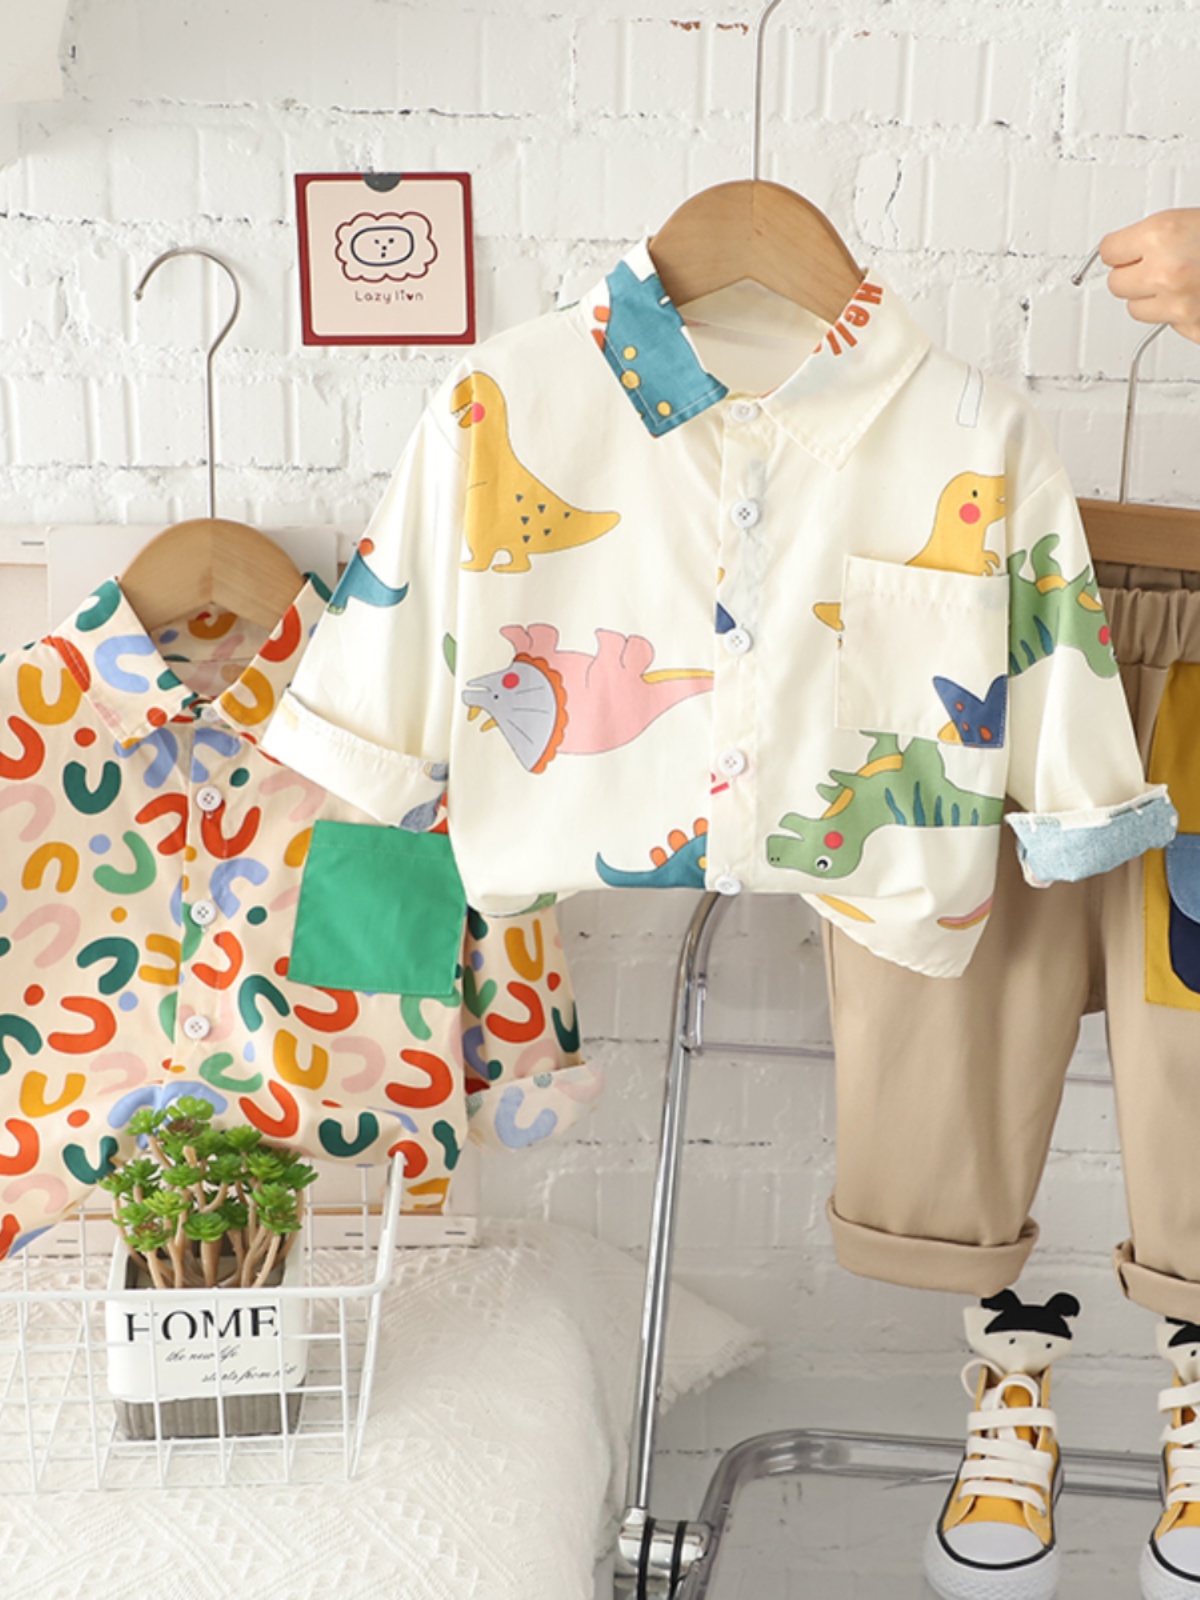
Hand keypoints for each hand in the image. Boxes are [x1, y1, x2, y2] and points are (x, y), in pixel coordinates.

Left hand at [1098, 209, 1199, 345]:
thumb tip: (1129, 249)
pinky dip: (1180, 314)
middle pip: (1116, 284)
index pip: (1107, 251)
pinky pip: (1169, 324)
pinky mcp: (1193, 329)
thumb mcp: (1192, 221)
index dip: (1121, 250)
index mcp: (1162, 235)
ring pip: (1136, 309)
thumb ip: (1156, 237)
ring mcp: (1178, 306)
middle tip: (1159, 265)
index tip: (1126, 251)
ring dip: (1153, 298)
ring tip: (1183, 280)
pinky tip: (1198, 296)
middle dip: (1133, 276)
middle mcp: (1164, 273)